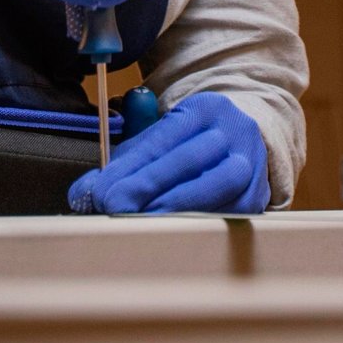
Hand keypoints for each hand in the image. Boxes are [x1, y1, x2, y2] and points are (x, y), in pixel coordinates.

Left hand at [68, 93, 269, 214]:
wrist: (246, 141)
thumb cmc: (191, 144)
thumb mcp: (162, 137)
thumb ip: (125, 159)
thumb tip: (84, 191)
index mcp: (204, 108)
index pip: (162, 138)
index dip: (129, 167)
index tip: (101, 191)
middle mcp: (233, 132)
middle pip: (187, 160)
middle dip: (145, 187)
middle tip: (112, 208)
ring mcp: (251, 165)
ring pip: (212, 188)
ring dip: (170, 209)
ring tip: (138, 224)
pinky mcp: (258, 198)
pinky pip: (227, 214)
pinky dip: (195, 225)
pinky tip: (168, 234)